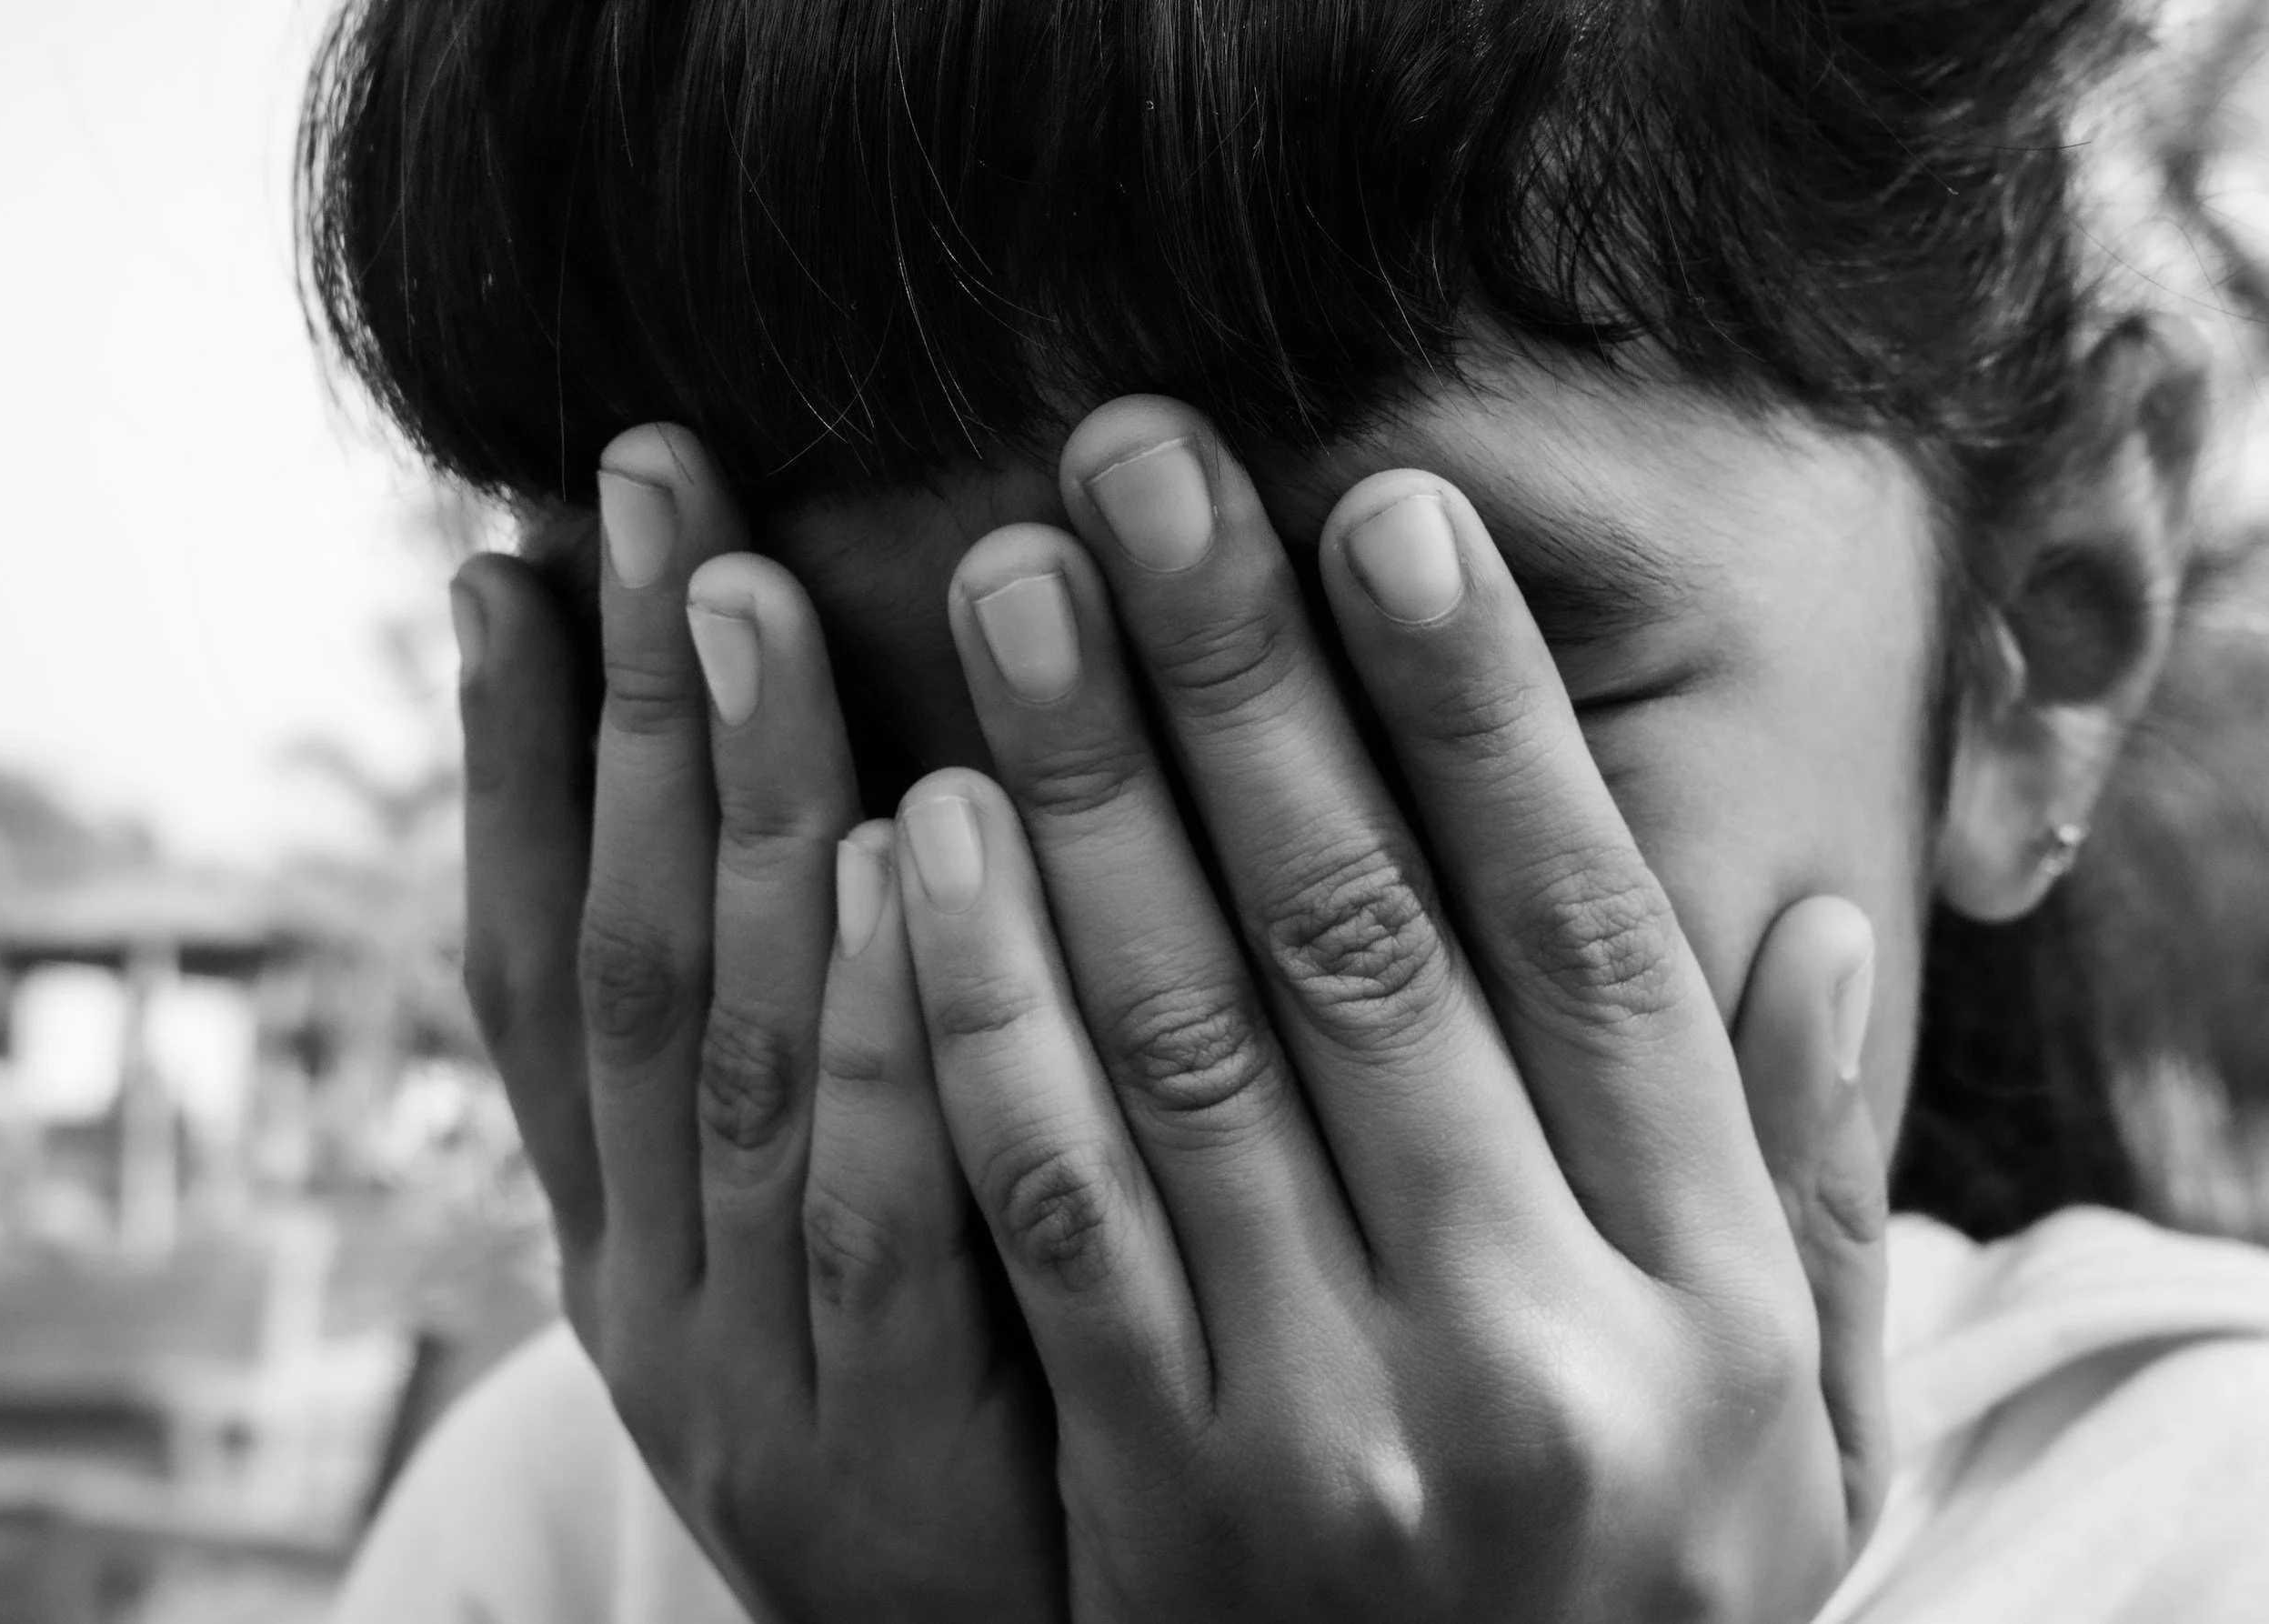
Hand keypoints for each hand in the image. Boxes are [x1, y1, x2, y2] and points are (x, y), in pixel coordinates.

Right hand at [448, 425, 1063, 1622]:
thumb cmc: (938, 1424)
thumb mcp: (827, 1244)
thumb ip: (822, 1057)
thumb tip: (851, 793)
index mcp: (619, 1226)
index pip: (542, 959)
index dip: (514, 756)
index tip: (506, 554)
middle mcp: (647, 1282)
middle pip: (632, 952)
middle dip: (635, 709)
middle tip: (646, 477)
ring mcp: (751, 1369)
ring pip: (732, 1052)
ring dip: (735, 815)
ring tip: (745, 591)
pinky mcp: (896, 1453)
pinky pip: (890, 1211)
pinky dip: (892, 1030)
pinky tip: (920, 850)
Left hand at [889, 397, 1891, 1619]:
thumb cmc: (1646, 1597)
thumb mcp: (1800, 1418)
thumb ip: (1814, 1178)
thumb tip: (1832, 922)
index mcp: (1701, 1294)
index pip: (1581, 935)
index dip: (1476, 709)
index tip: (1379, 514)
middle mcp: (1524, 1340)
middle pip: (1358, 941)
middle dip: (1235, 679)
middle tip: (1132, 467)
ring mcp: (1326, 1423)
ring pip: (1181, 1044)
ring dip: (1083, 792)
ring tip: (1004, 589)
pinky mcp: (1150, 1491)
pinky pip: (1048, 1208)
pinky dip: (976, 1011)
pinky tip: (918, 839)